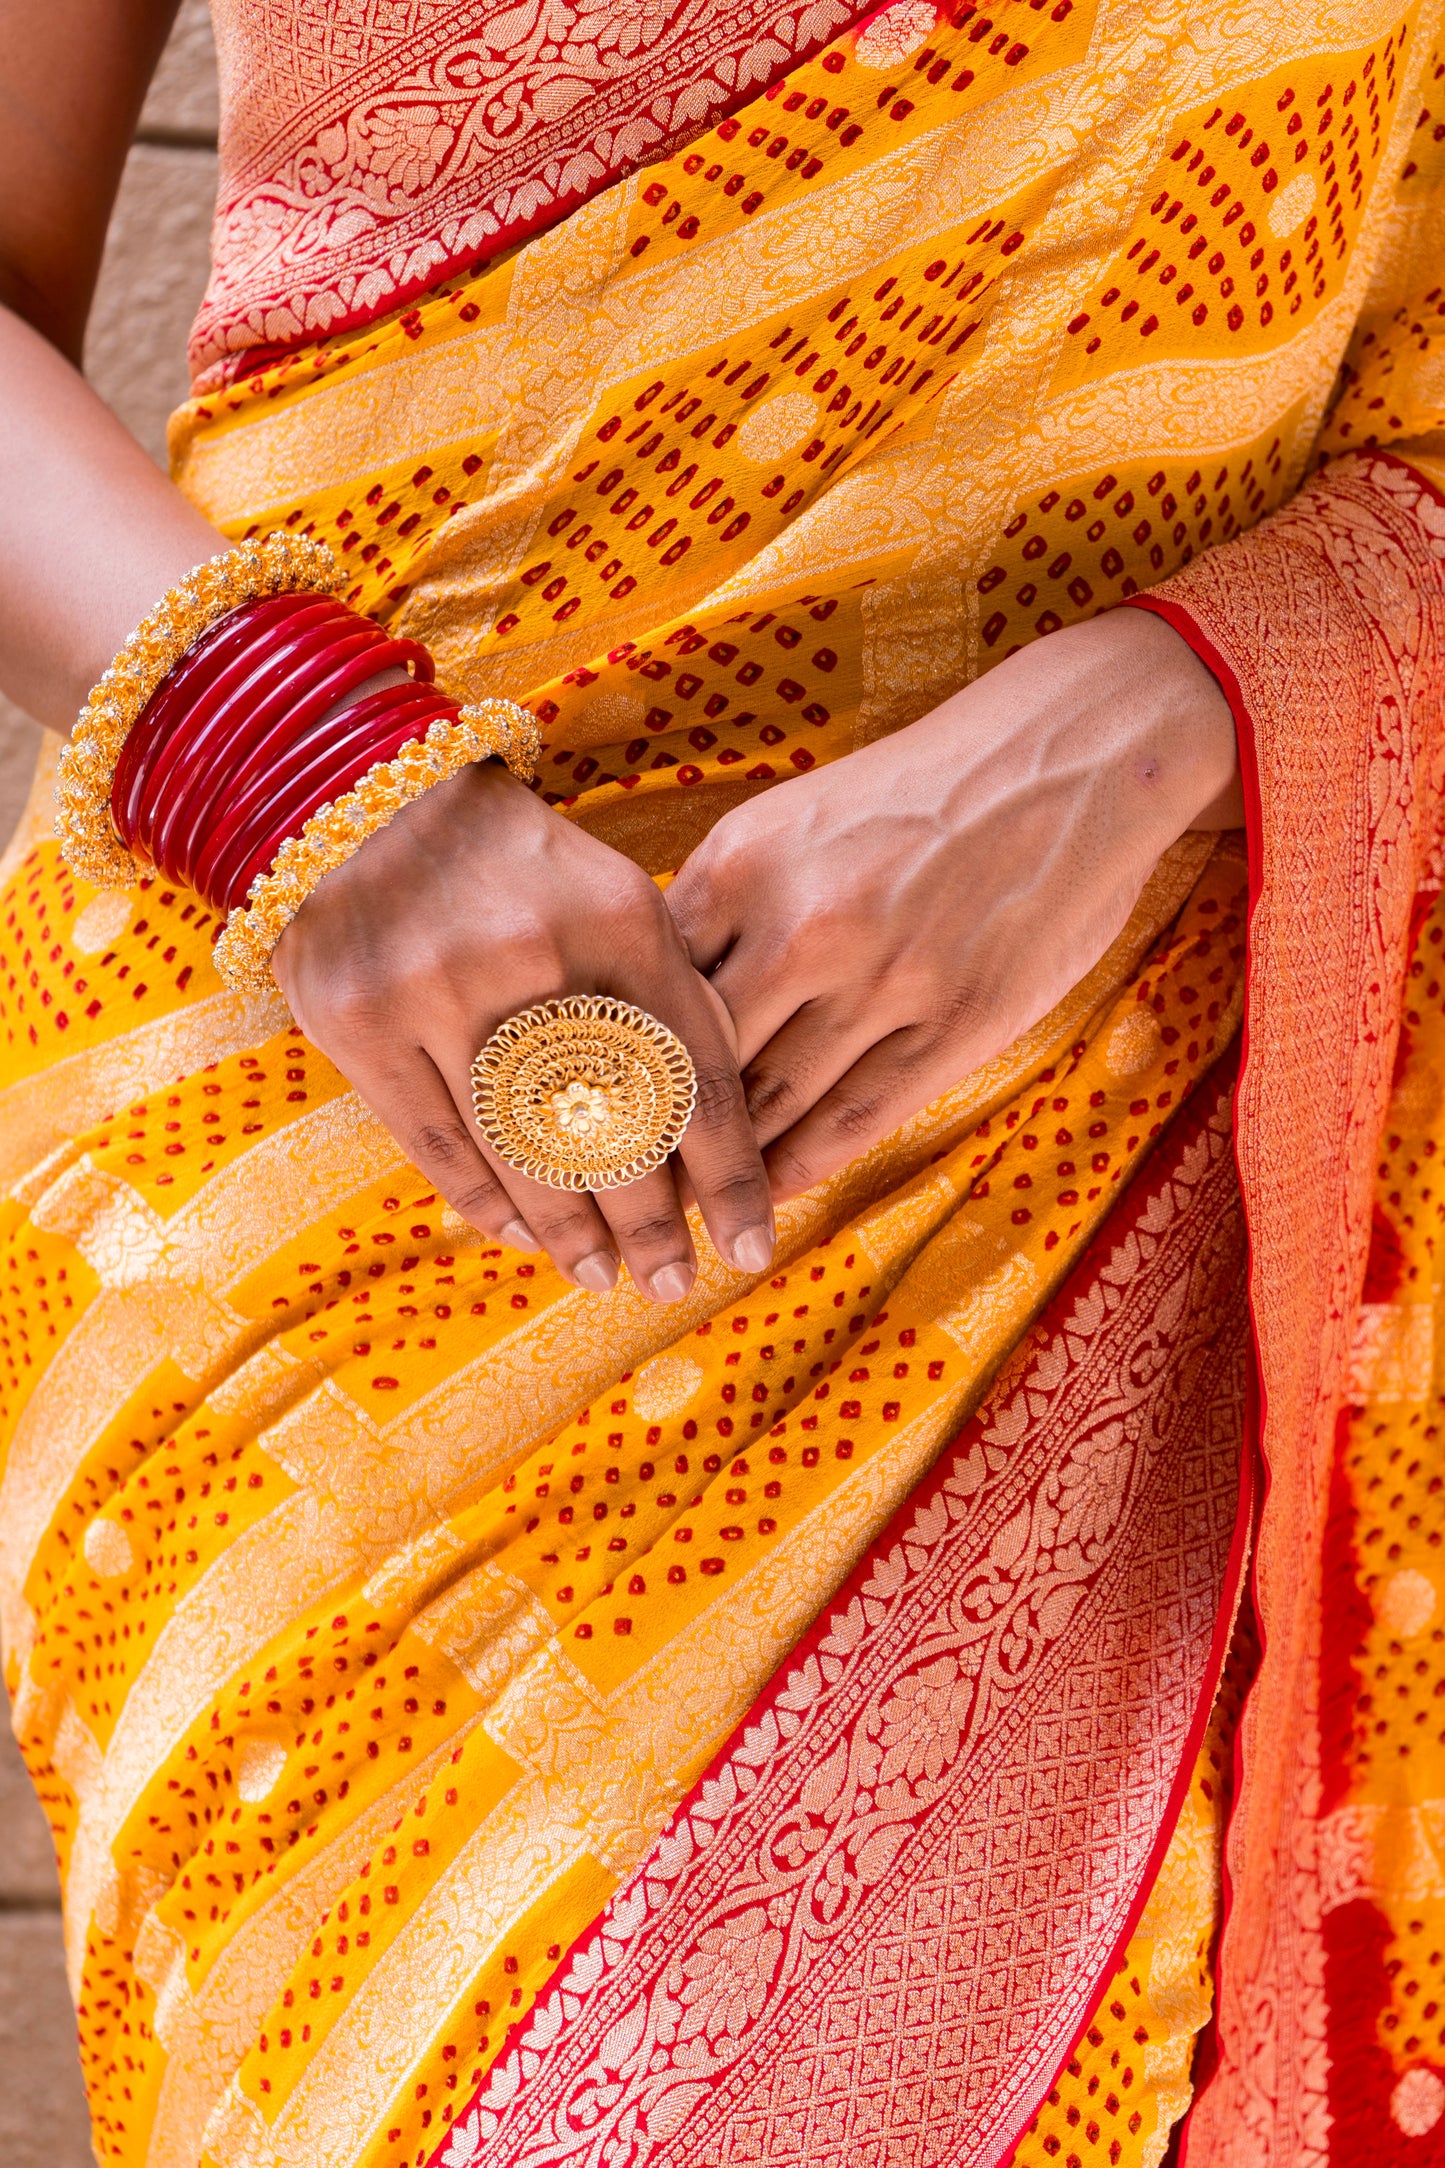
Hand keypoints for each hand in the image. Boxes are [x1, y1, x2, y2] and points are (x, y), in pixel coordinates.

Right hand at [272, 760, 775, 1300]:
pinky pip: (440, 1146)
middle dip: (651, 1224)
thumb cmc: (517, 864)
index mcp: (619, 924)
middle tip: (672, 1280)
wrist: (364, 797)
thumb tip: (723, 1125)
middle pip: (611, 1132)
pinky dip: (489, 1204)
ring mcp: (437, 993)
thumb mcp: (617, 900)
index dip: (728, 1177)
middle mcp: (533, 960)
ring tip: (601, 1275)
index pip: (693, 1079)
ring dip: (573, 1232)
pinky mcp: (359, 1022)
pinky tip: (526, 1236)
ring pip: (524, 1154)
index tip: (749, 1244)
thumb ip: (672, 995)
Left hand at [666, 609, 1240, 1200]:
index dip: (612, 1064)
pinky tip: (769, 1191)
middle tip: (620, 1185)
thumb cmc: (915, 794)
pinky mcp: (955, 1027)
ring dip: (724, 1166)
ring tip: (685, 1208)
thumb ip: (721, 907)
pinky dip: (800, 1164)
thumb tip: (653, 1001)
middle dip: (654, 1134)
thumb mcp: (790, 821)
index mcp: (744, 866)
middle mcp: (804, 927)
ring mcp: (884, 983)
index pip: (651, 993)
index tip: (588, 1113)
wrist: (1064, 760)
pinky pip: (853, 1119)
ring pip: (771, 1104)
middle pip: (698, 1062)